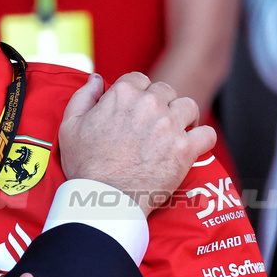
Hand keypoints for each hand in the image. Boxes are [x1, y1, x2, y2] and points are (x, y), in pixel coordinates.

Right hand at [58, 73, 215, 214]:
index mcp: (122, 94)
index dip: (137, 93)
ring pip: (189, 107)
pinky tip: (192, 146)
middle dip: (160, 105)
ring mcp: (170, 125)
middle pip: (166, 91)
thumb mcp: (69, 126)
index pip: (139, 79)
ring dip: (183, 117)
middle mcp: (149, 104)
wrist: (102, 198)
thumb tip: (97, 78)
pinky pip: (207, 134)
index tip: (134, 110)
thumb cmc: (84, 165)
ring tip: (175, 132)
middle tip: (152, 125)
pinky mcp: (185, 148)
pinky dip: (202, 139)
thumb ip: (84, 96)